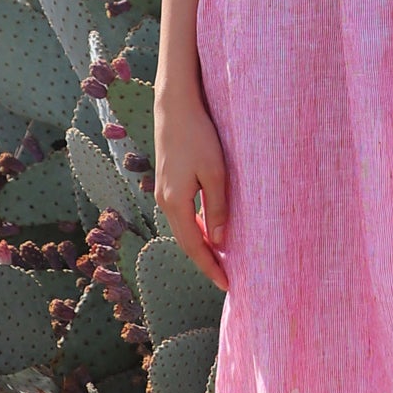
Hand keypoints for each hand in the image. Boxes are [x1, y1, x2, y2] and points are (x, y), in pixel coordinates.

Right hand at [153, 79, 229, 291]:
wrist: (175, 106)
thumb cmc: (198, 135)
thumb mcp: (215, 173)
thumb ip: (218, 208)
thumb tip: (221, 242)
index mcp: (175, 202)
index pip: (195, 246)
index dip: (211, 267)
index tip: (227, 285)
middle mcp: (165, 201)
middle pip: (187, 241)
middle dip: (206, 262)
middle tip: (227, 279)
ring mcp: (164, 191)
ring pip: (184, 228)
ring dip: (202, 245)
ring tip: (222, 260)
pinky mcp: (168, 181)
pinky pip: (183, 215)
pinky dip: (197, 228)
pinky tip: (211, 230)